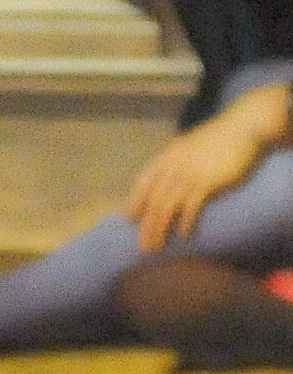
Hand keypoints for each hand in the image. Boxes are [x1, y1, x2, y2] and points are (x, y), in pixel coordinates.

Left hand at [128, 91, 290, 247]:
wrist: (242, 127)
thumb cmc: (216, 138)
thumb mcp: (186, 146)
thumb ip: (173, 161)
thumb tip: (166, 179)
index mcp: (165, 158)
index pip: (142, 184)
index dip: (134, 203)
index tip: (130, 219)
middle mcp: (172, 168)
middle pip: (153, 202)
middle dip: (146, 227)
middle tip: (143, 246)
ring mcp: (188, 175)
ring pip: (166, 208)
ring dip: (159, 230)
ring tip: (156, 246)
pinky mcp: (207, 182)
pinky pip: (190, 207)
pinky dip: (185, 222)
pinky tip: (183, 234)